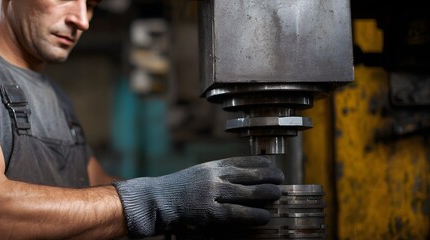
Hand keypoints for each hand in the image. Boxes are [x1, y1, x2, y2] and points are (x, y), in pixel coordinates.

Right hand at [113, 156, 283, 237]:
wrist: (156, 200)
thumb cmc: (178, 189)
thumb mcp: (198, 173)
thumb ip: (217, 173)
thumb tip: (243, 177)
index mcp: (211, 166)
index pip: (241, 160)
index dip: (260, 163)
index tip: (272, 165)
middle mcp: (213, 177)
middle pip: (247, 175)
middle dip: (268, 177)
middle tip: (281, 180)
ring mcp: (211, 194)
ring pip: (246, 192)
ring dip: (266, 193)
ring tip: (278, 194)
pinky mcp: (209, 213)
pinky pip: (236, 213)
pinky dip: (253, 214)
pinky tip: (264, 216)